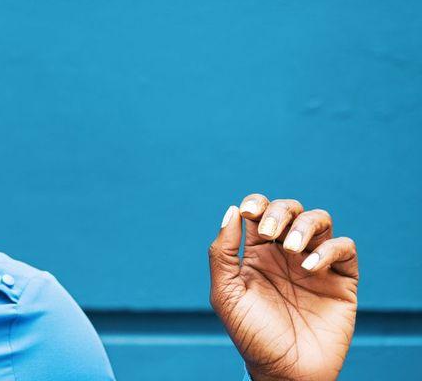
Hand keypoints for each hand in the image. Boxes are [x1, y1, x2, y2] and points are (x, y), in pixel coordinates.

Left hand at [208, 193, 358, 380]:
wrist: (286, 372)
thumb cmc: (251, 335)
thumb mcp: (226, 293)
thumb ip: (223, 253)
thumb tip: (230, 212)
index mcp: (257, 253)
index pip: (260, 211)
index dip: (256, 203)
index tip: (248, 212)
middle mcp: (287, 254)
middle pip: (290, 209)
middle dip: (280, 211)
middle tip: (269, 234)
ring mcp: (316, 264)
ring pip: (320, 220)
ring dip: (304, 225)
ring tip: (290, 249)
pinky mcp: (342, 280)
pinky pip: (345, 248)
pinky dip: (329, 249)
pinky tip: (310, 267)